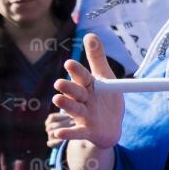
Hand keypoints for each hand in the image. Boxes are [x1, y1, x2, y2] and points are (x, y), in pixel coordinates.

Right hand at [50, 33, 123, 149]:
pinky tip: (58, 134)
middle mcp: (83, 100)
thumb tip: (89, 34)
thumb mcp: (106, 78)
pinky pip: (77, 133)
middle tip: (60, 83)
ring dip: (66, 105)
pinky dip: (69, 134)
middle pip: (75, 92)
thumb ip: (97, 58)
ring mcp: (84, 116)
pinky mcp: (87, 131)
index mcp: (88, 86)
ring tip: (58, 99)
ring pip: (74, 109)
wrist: (111, 128)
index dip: (77, 71)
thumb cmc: (106, 100)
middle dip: (69, 88)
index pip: (83, 76)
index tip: (70, 63)